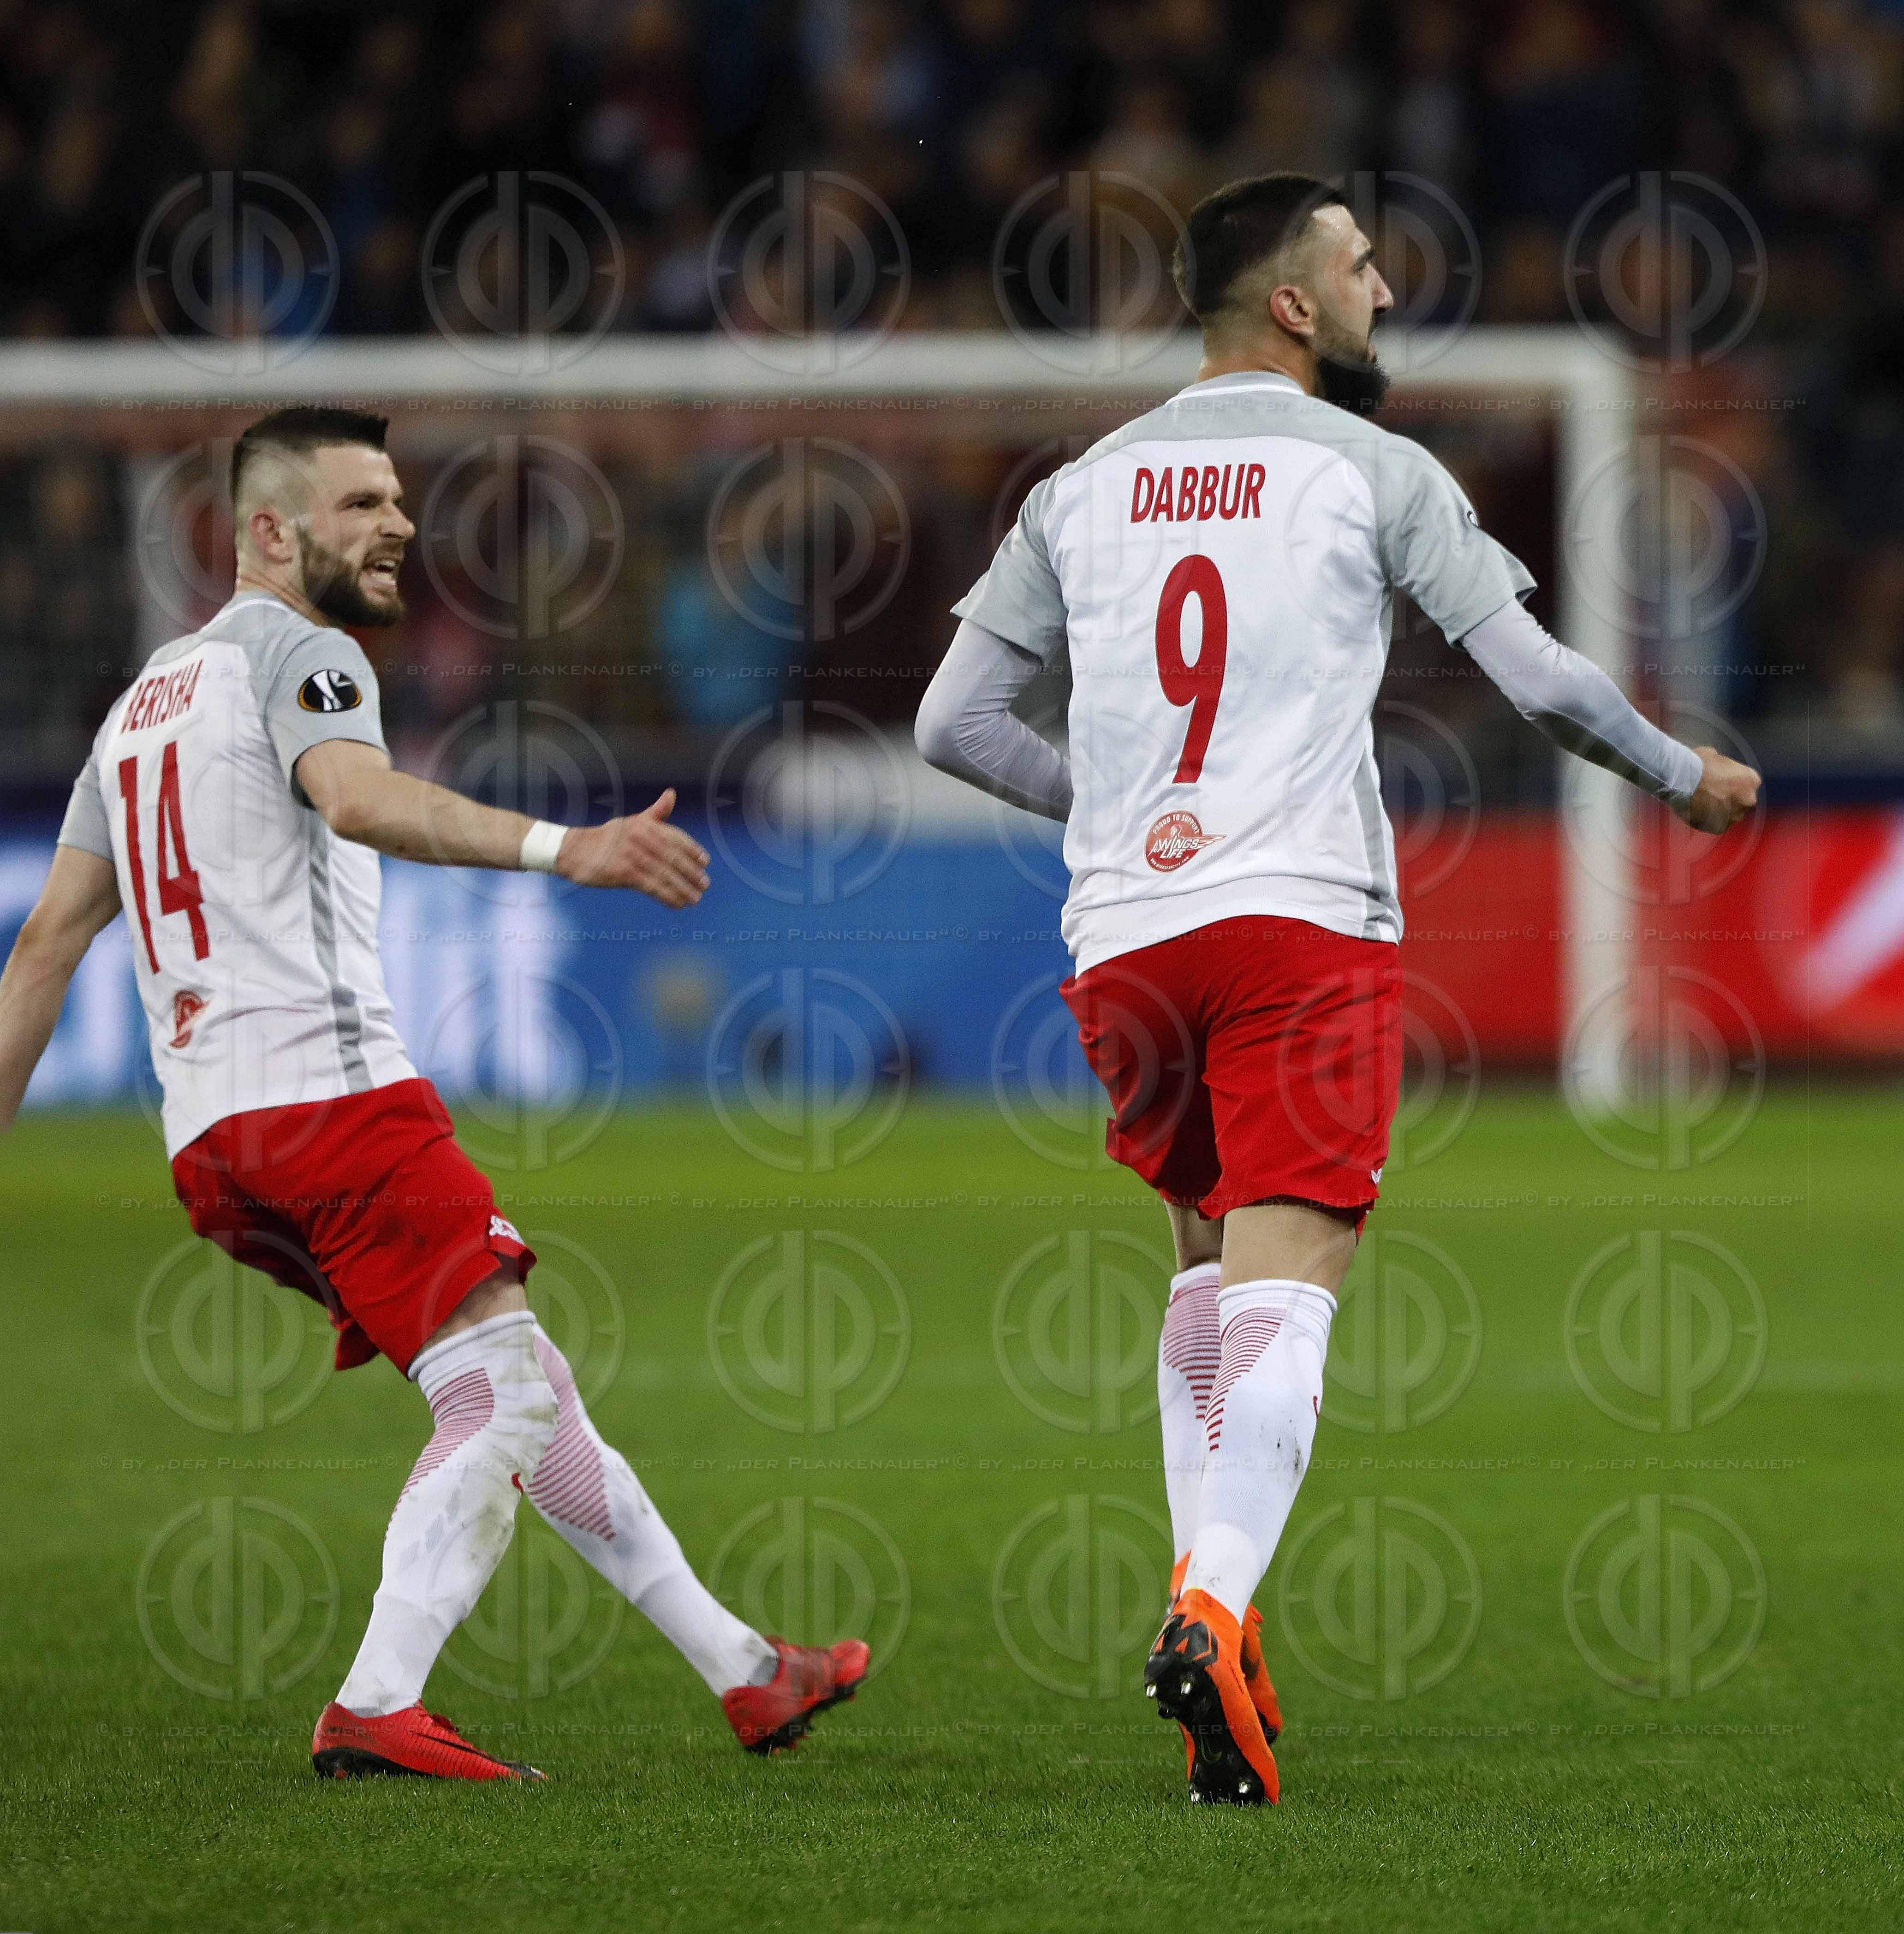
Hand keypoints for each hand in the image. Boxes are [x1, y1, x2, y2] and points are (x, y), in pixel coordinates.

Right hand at [555, 789, 710, 905]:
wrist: (576, 851)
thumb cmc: (608, 837)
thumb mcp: (633, 821)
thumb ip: (656, 813)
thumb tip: (672, 794)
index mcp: (645, 825)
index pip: (676, 837)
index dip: (692, 850)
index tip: (705, 862)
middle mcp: (641, 838)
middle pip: (673, 857)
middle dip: (691, 872)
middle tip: (704, 884)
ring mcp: (633, 856)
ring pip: (665, 875)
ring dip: (683, 889)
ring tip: (695, 898)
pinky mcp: (625, 874)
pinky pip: (652, 887)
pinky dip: (668, 897)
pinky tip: (678, 904)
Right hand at [1673, 745, 1760, 834]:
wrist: (1681, 781)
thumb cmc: (1698, 764)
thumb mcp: (1715, 756)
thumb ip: (1722, 767)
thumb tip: (1717, 769)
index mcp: (1752, 780)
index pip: (1746, 783)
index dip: (1732, 782)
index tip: (1721, 782)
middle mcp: (1749, 800)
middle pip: (1741, 801)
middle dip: (1729, 799)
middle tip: (1711, 794)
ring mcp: (1735, 816)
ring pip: (1729, 814)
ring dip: (1720, 811)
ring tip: (1701, 805)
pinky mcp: (1720, 828)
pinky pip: (1716, 824)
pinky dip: (1708, 820)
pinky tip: (1697, 812)